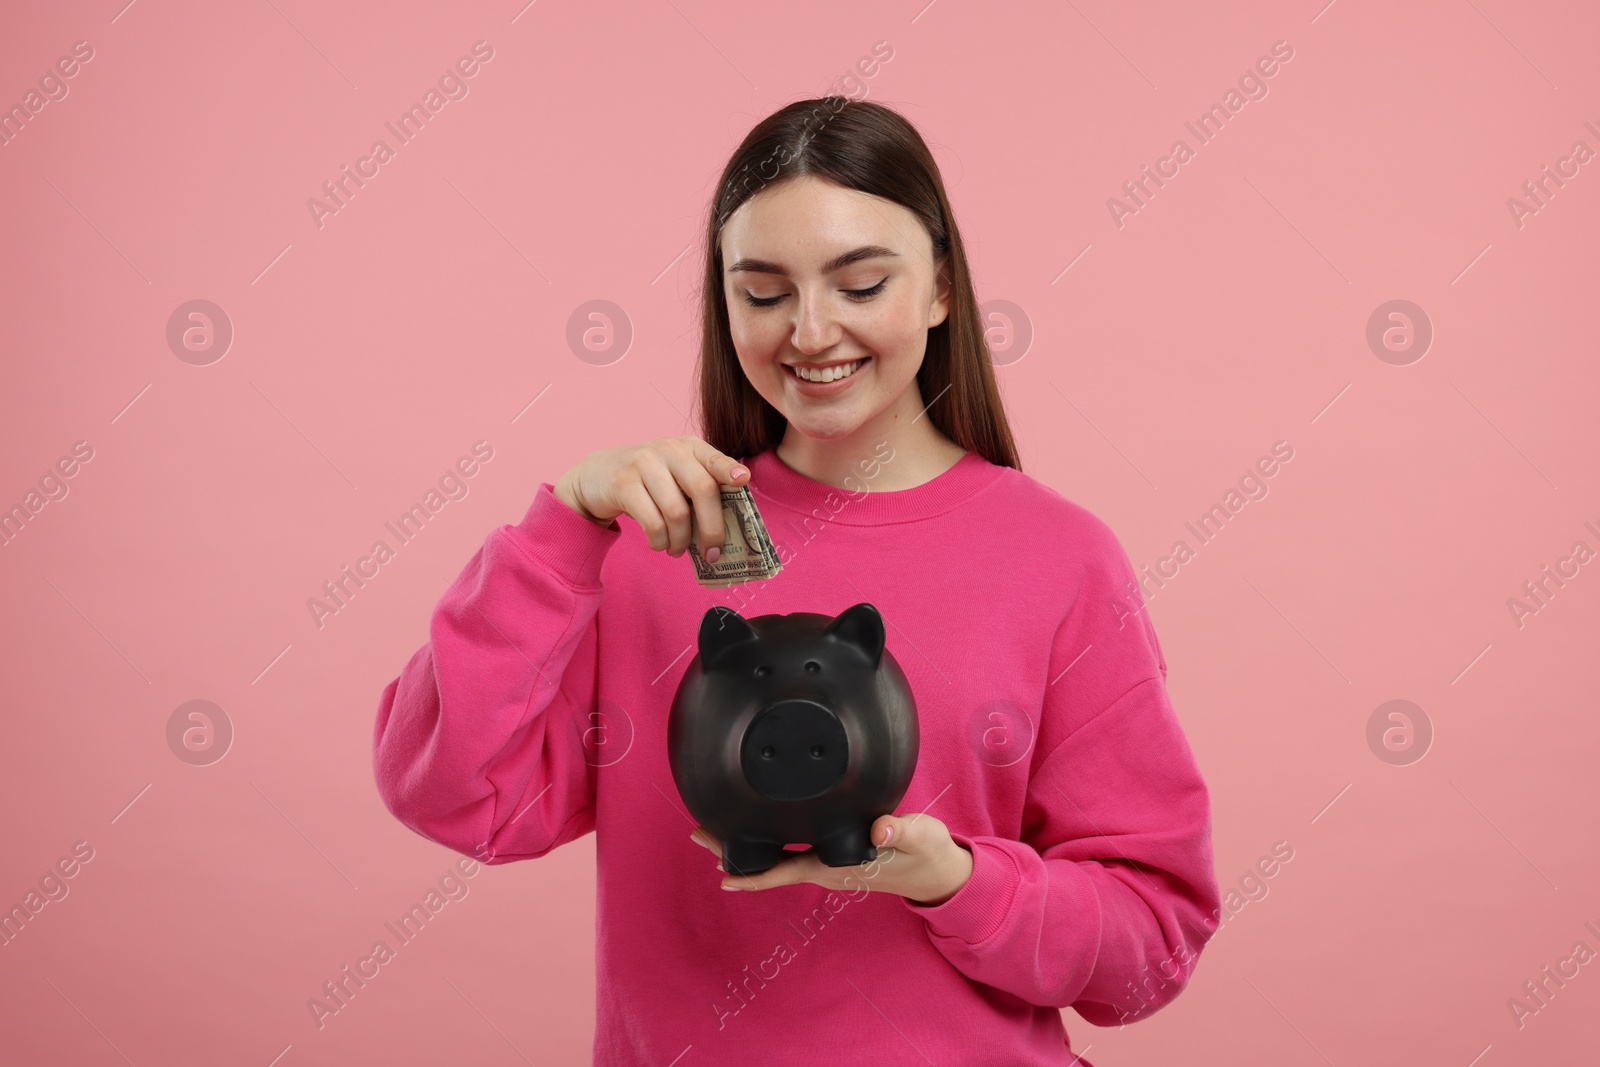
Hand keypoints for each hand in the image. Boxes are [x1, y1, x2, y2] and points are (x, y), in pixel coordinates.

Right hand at [552, 436, 748, 562]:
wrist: (596, 475)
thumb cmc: (648, 482)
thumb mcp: (675, 476)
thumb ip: (700, 490)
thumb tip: (729, 529)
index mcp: (688, 447)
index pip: (714, 458)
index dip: (729, 470)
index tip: (743, 481)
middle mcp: (668, 450)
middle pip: (703, 489)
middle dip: (712, 528)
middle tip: (713, 553)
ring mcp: (644, 463)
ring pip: (677, 512)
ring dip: (681, 541)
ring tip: (677, 550)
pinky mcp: (623, 483)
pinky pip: (652, 522)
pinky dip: (659, 541)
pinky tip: (659, 544)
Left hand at [690, 814, 974, 904]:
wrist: (940, 871)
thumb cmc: (928, 855)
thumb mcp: (920, 838)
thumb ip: (900, 832)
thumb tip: (878, 832)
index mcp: (837, 867)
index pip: (785, 872)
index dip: (752, 874)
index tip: (720, 873)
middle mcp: (826, 869)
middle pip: (770, 864)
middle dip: (733, 851)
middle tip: (698, 832)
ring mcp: (829, 863)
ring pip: (778, 857)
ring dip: (746, 846)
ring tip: (714, 832)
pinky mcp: (835, 854)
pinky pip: (792, 851)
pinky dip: (769, 841)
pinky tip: (758, 829)